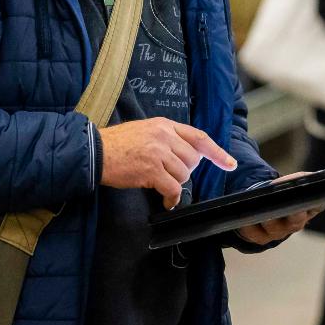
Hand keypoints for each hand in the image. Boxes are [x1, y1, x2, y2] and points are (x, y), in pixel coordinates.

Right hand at [101, 118, 236, 208]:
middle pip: (193, 160)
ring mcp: (158, 152)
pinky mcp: (151, 170)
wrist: (94, 151)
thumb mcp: (145, 130)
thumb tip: (185, 155)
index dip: (217, 152)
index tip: (230, 164)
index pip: (199, 137)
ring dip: (174, 184)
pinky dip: (171, 197)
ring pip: (184, 175)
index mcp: (165, 125)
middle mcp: (164, 136)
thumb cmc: (117, 144)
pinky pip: (173, 188)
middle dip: (185, 171)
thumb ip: (166, 138)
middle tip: (168, 174)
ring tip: (159, 183)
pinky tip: (165, 199)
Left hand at [233, 171, 324, 245]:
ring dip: (267, 219)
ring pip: (273, 227)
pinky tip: (245, 220)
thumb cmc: (281, 193)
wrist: (257, 205)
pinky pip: (253, 233)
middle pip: (296, 220)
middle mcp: (295, 225)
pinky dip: (249, 227)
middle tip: (290, 205)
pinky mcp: (259, 238)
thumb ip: (315, 180)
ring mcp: (277, 233)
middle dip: (293, 213)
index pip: (316, 207)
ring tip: (261, 210)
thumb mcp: (297, 183)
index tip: (313, 199)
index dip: (315, 204)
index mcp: (307, 211)